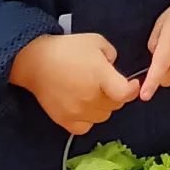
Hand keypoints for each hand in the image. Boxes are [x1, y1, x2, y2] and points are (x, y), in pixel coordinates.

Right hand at [10, 33, 139, 134]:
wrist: (36, 62)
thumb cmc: (68, 48)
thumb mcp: (97, 42)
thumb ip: (112, 55)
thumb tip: (113, 69)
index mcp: (100, 76)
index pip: (124, 94)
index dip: (133, 90)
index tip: (132, 83)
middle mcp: (90, 97)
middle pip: (115, 105)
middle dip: (116, 95)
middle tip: (107, 84)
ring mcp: (77, 111)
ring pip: (102, 117)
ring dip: (103, 107)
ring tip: (94, 93)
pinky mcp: (64, 120)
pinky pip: (85, 127)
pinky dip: (88, 119)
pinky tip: (84, 107)